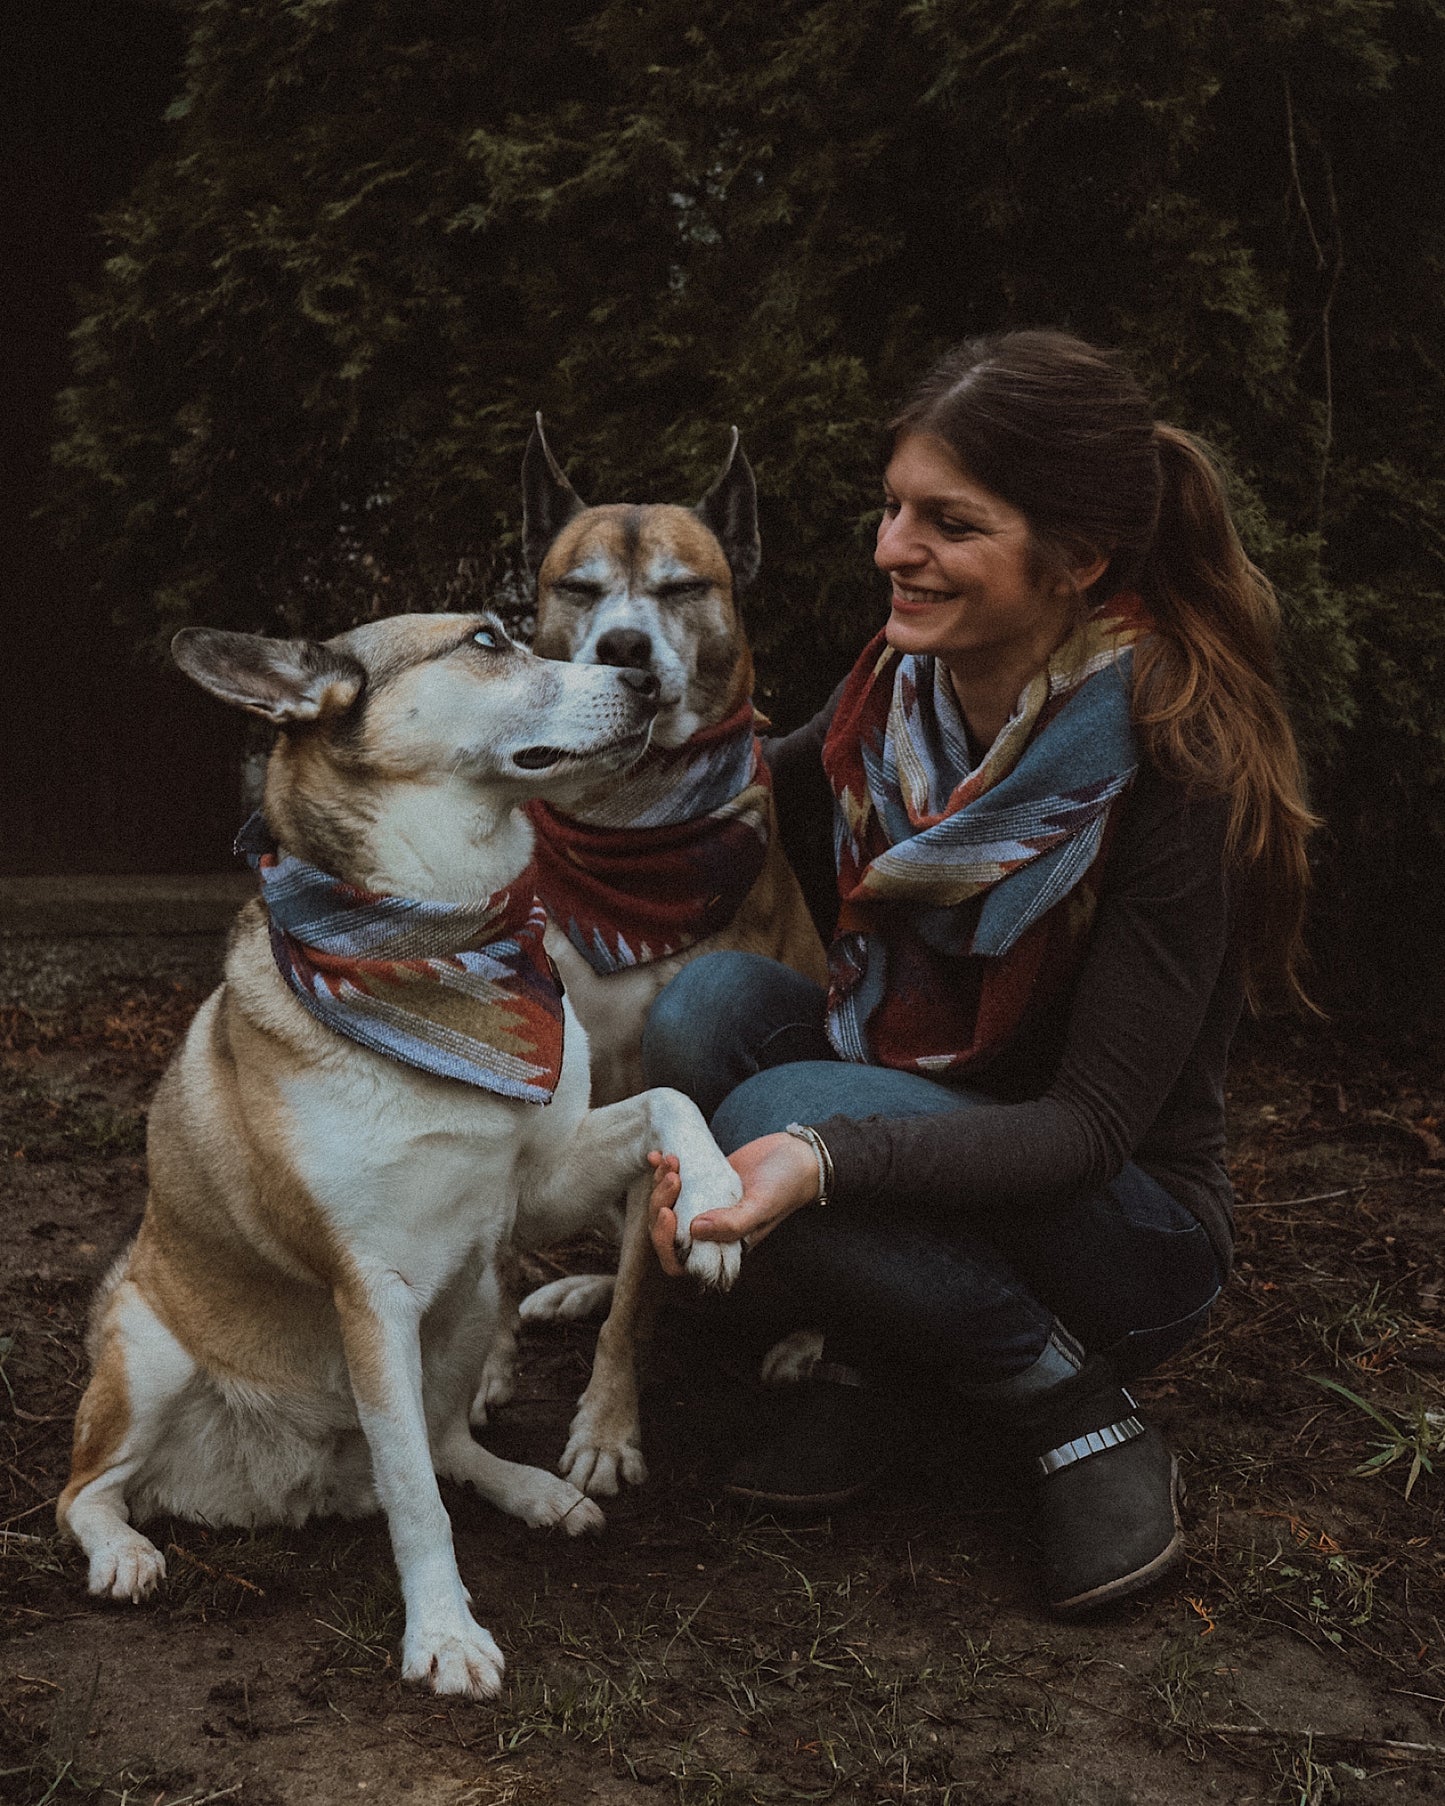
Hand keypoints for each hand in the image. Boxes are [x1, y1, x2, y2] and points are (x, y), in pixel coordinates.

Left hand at [646, 1133, 820, 1276]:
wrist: (798, 1154)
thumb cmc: (787, 1185)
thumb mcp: (763, 1205)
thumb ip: (734, 1223)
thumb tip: (695, 1229)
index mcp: (722, 1247)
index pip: (678, 1261)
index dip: (665, 1242)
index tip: (669, 1212)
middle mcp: (709, 1230)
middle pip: (666, 1230)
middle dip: (661, 1203)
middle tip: (674, 1176)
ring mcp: (703, 1205)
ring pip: (666, 1204)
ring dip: (660, 1183)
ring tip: (672, 1160)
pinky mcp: (701, 1181)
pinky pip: (673, 1182)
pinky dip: (660, 1169)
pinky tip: (657, 1154)